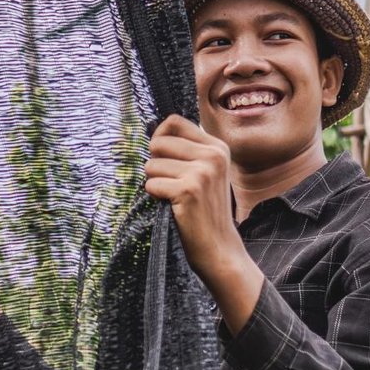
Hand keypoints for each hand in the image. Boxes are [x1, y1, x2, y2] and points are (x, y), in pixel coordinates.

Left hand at [144, 115, 264, 330]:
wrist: (219, 247)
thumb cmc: (205, 210)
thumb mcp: (205, 172)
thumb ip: (187, 150)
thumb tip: (153, 130)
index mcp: (217, 146)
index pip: (173, 121)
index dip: (159, 137)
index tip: (162, 157)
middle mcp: (213, 155)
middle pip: (158, 143)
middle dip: (155, 164)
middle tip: (171, 184)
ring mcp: (202, 172)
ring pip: (151, 165)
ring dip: (155, 183)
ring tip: (175, 197)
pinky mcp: (189, 190)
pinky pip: (151, 185)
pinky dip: (156, 198)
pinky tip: (175, 207)